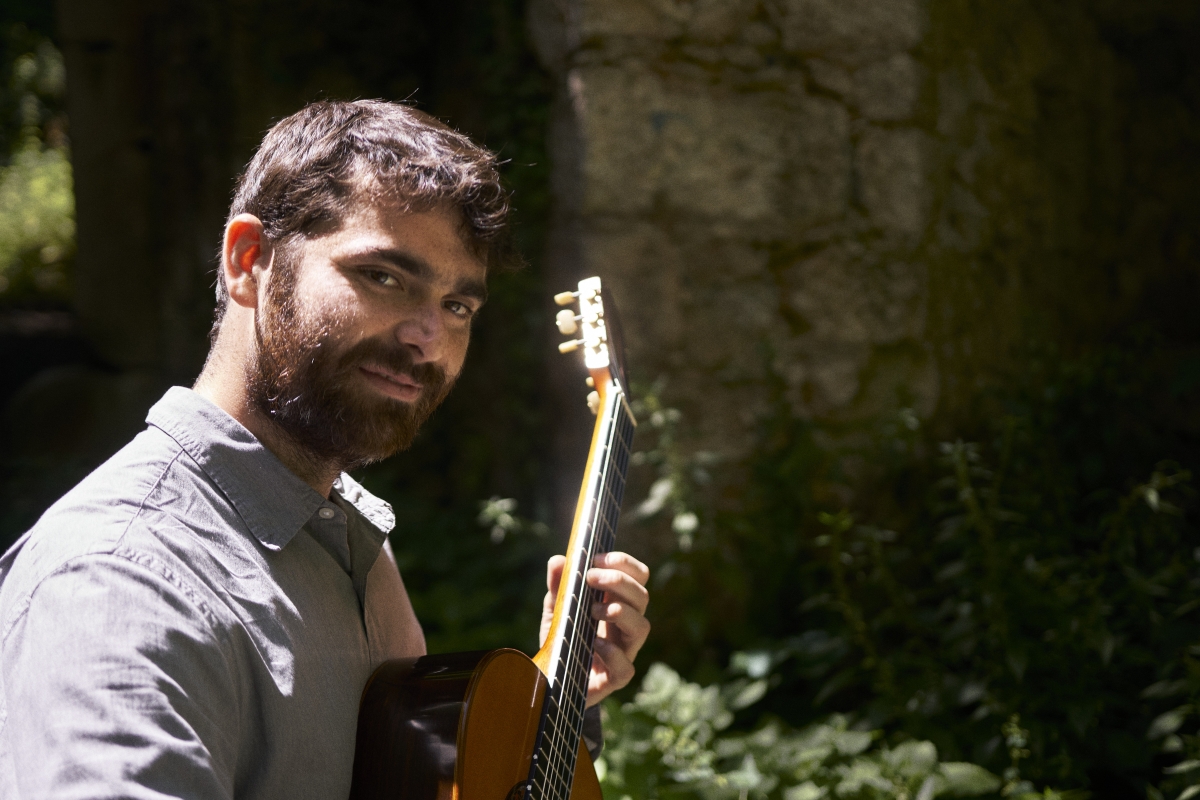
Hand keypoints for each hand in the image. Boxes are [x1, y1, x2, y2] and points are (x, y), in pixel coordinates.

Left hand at [540, 551, 650, 706]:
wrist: (552, 682)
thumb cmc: (563, 641)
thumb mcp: (556, 610)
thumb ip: (558, 586)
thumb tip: (558, 561)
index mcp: (618, 603)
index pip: (637, 577)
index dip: (624, 564)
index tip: (598, 558)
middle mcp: (626, 626)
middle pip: (642, 596)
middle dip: (619, 581)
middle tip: (591, 576)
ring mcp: (624, 652)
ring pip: (642, 627)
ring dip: (620, 612)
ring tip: (593, 610)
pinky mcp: (614, 679)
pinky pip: (626, 668)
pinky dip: (611, 653)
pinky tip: (593, 644)